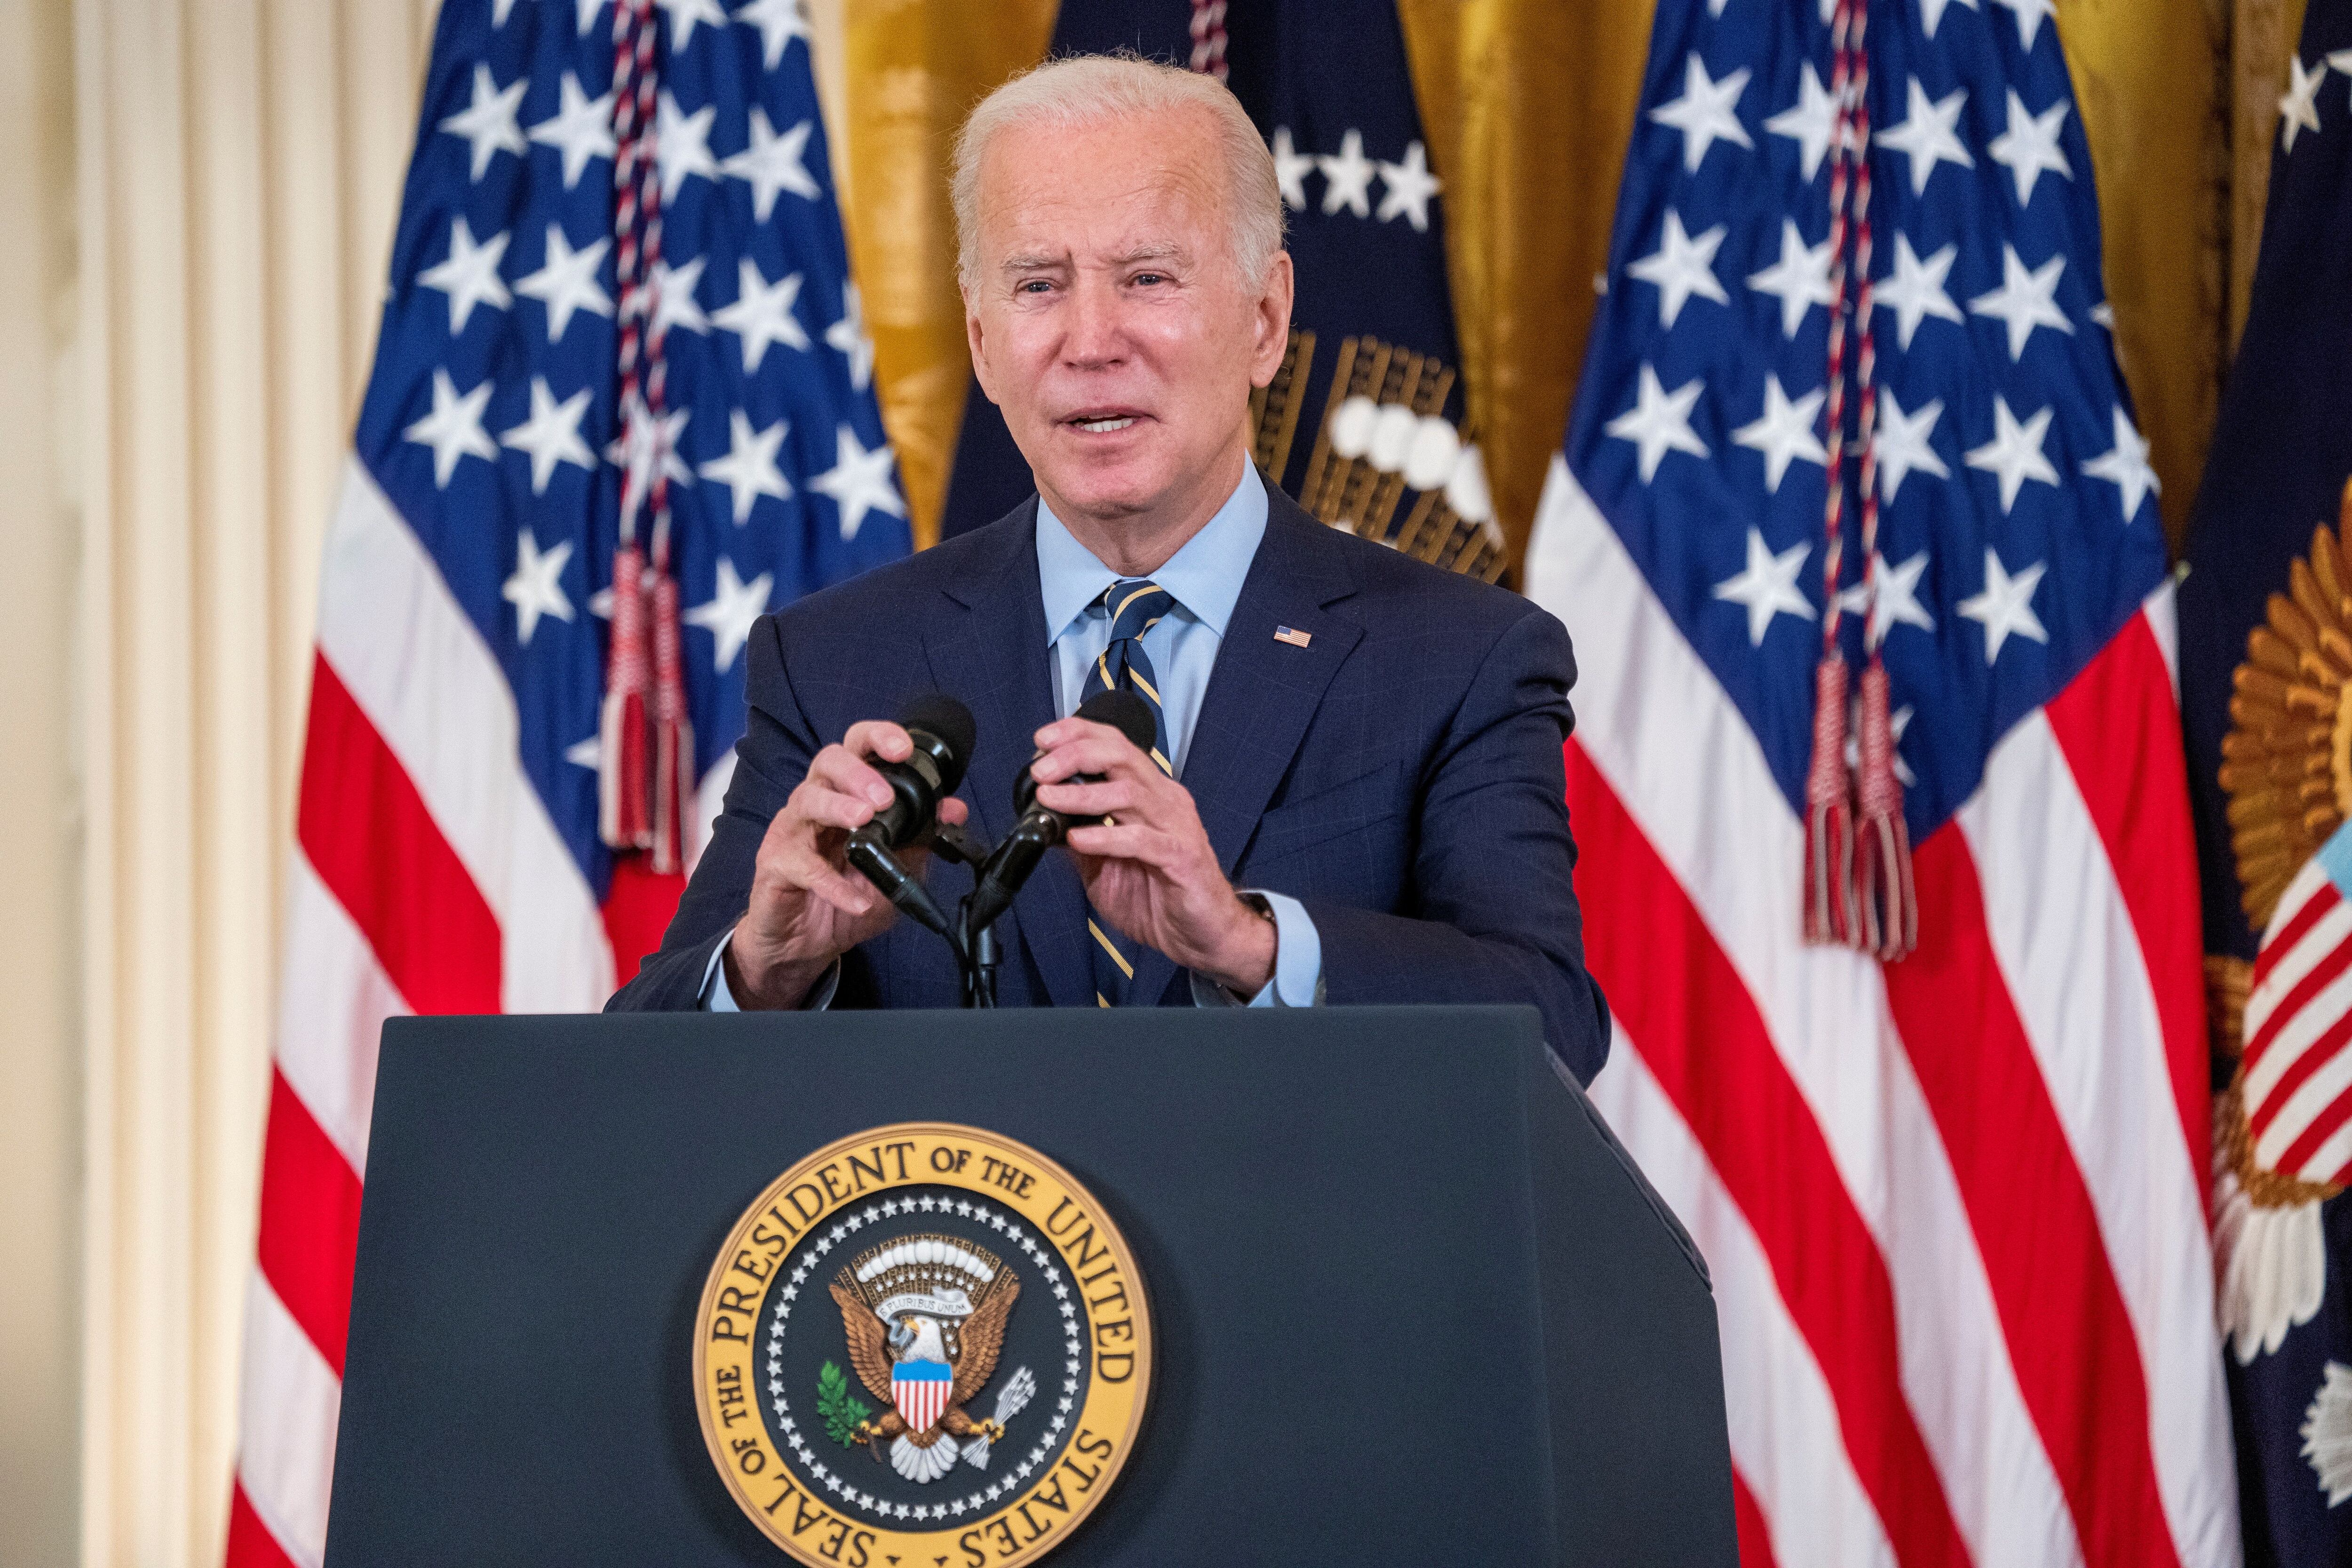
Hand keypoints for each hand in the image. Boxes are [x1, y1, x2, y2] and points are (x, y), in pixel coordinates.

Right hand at [725, 720, 971, 1007]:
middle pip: (828, 761)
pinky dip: (830, 883)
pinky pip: (801, 865)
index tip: (904, 748)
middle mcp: (817, 801)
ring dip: (837, 807)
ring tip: (863, 819)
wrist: (807, 941)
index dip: (878, 737)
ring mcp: (792, 830)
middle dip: (858, 772)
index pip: (857, 747)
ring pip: (807, 800)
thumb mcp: (896, 869)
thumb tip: (955, 810)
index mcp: (846, 792)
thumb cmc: (848, 893)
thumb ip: (922, 838)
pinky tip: (855, 899)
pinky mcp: (775, 864)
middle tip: (884, 797)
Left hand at [1028, 716, 1275, 995]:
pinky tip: (1078, 839)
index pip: (1115, 745)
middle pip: (1121, 755)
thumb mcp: (1105, 868)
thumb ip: (1080, 841)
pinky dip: (1105, 837)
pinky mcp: (1182, 857)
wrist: (1202, 935)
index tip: (1043, 740)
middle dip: (1076, 754)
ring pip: (1129, 792)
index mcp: (1149, 795)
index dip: (1078, 734)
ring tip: (1049, 797)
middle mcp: (1164, 801)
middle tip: (1041, 769)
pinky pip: (1141, 839)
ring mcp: (1176, 826)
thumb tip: (1044, 821)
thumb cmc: (1161, 899)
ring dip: (1083, 793)